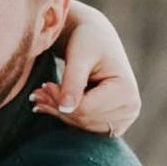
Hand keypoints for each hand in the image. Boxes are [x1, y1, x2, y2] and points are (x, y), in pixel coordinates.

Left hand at [30, 0, 140, 137]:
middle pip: (86, 120)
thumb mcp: (80, 56)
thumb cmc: (88, 40)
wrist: (96, 39)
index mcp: (127, 92)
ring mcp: (123, 119)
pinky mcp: (112, 123)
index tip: (43, 86)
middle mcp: (130, 109)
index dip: (61, 101)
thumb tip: (66, 108)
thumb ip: (73, 81)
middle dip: (58, 107)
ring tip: (40, 97)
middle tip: (36, 94)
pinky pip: (85, 127)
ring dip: (59, 113)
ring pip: (83, 126)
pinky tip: (50, 105)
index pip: (88, 109)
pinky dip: (66, 116)